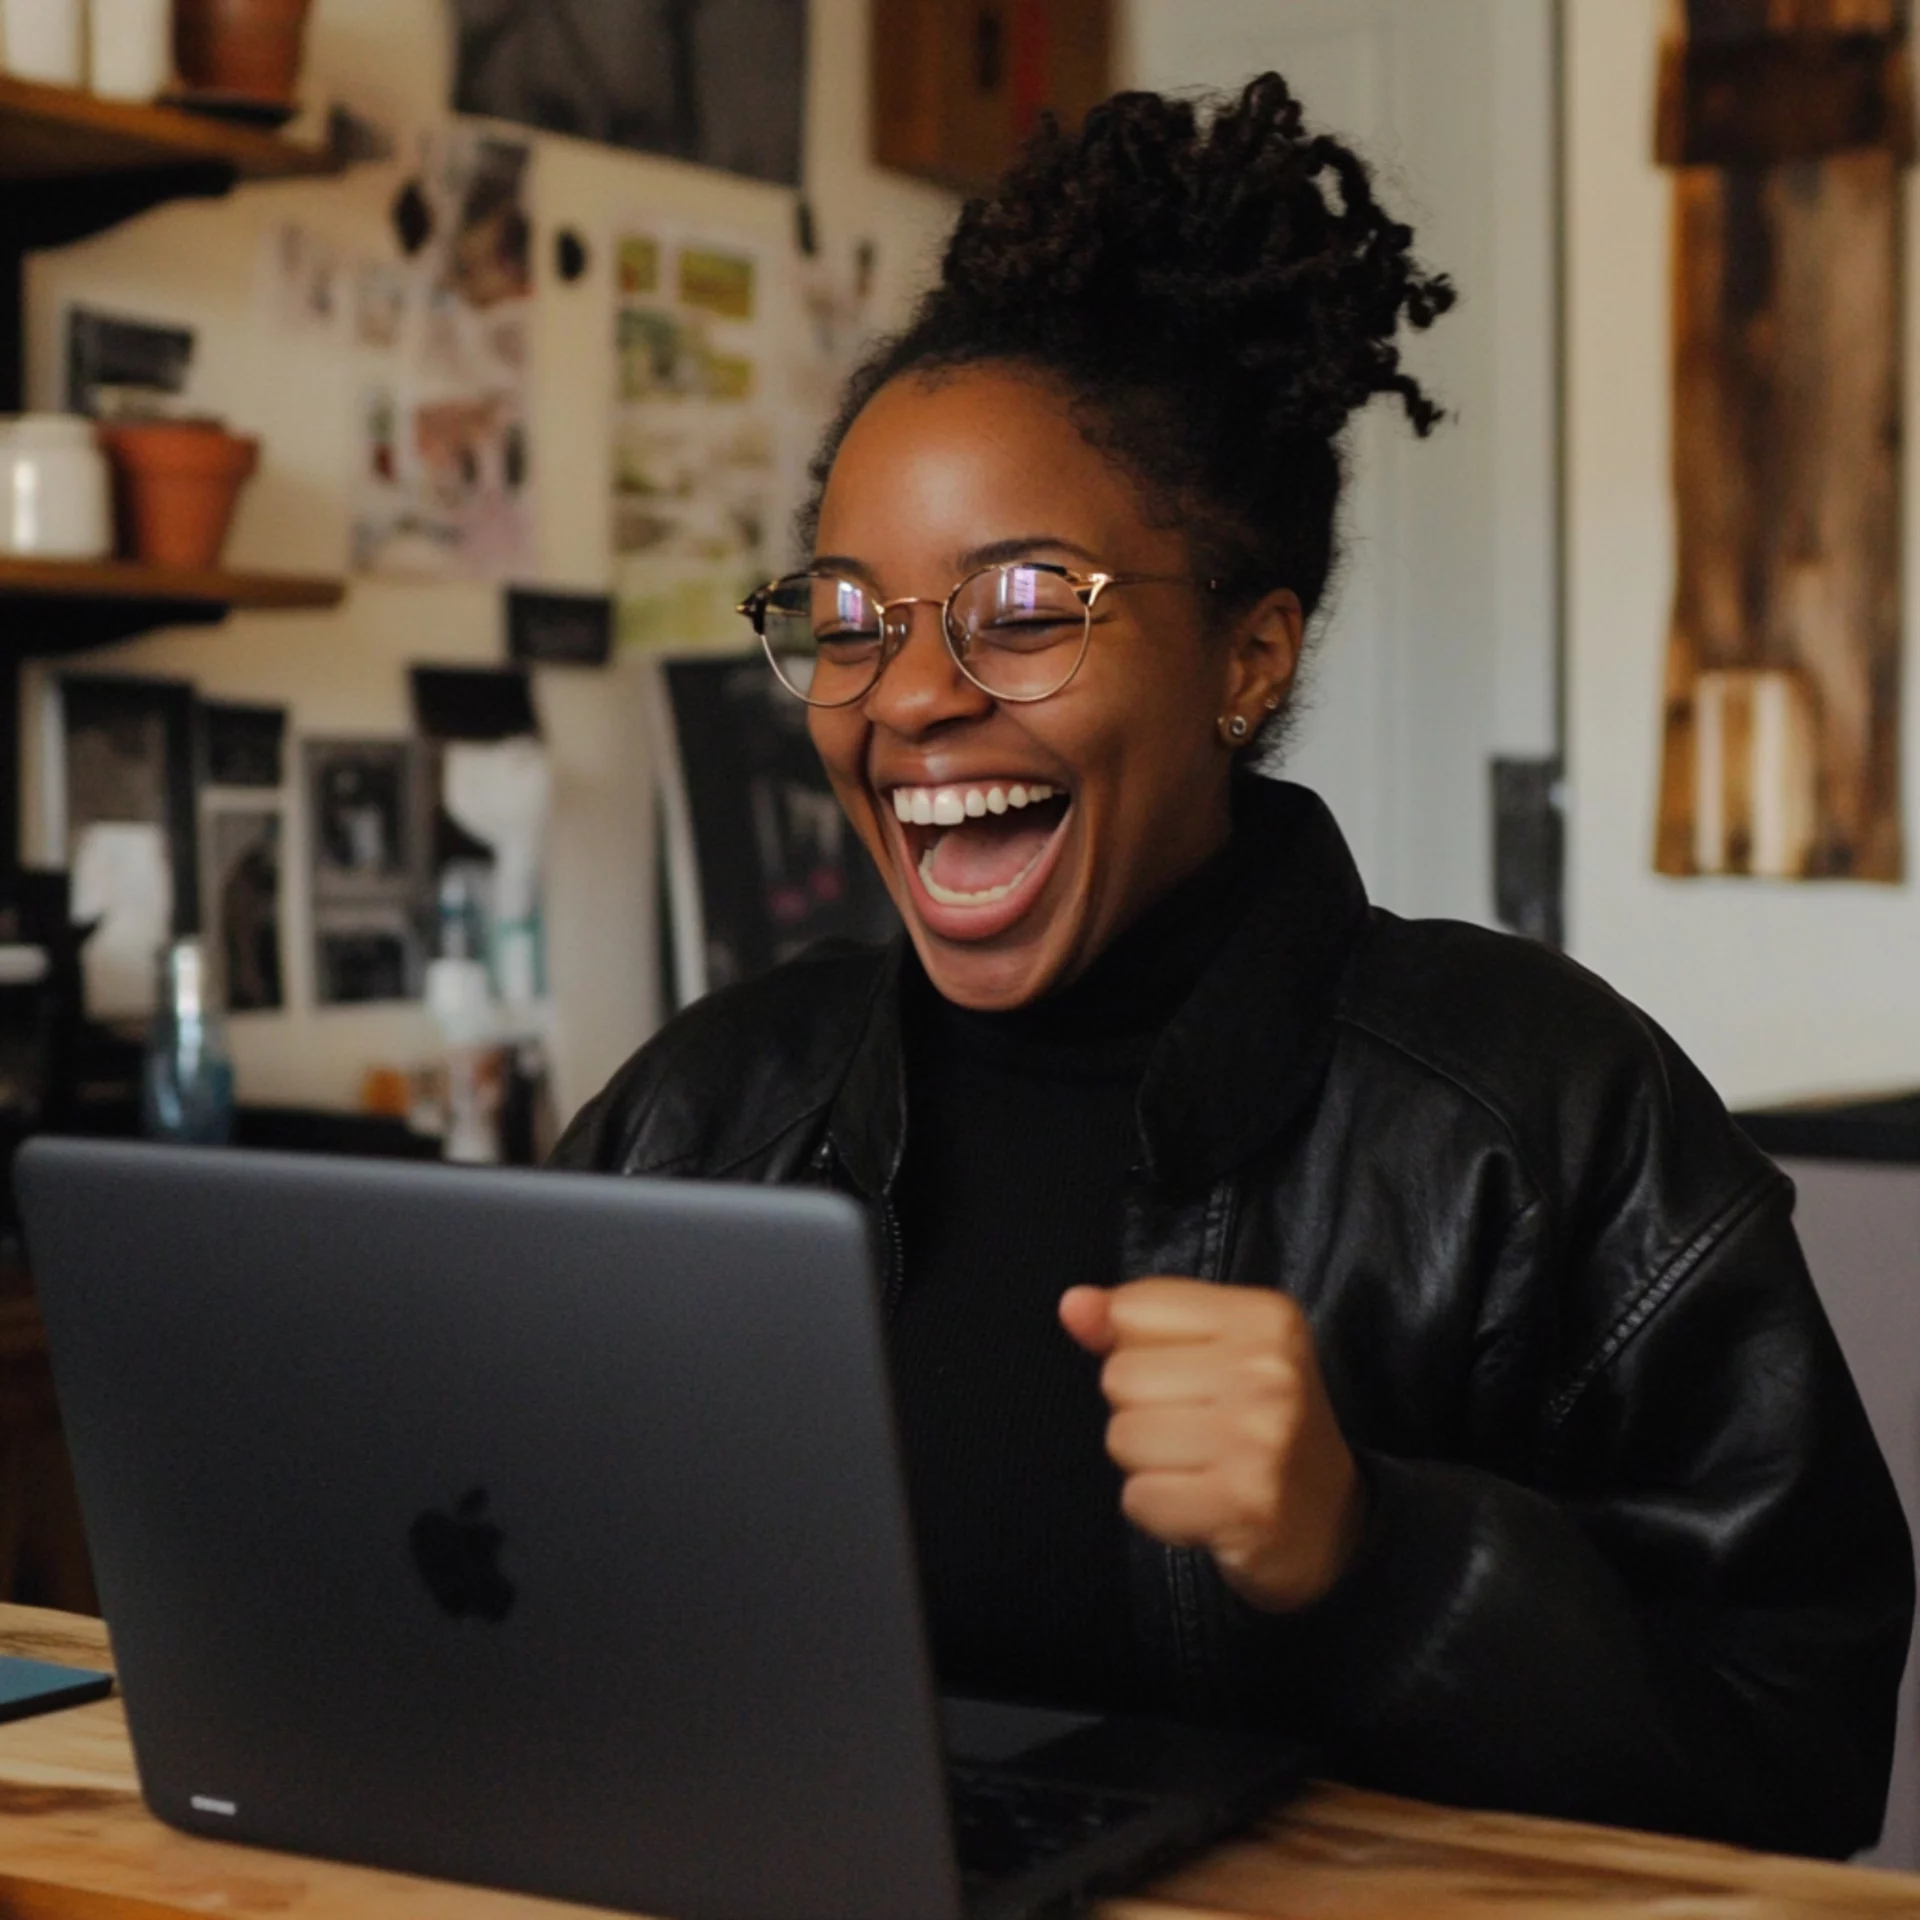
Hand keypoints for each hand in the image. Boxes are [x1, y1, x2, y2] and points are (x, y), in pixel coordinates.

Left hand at [1059, 1279, 1363, 1612]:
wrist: (1332, 1526)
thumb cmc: (1258, 1426)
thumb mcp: (1213, 1353)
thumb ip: (1135, 1323)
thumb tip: (1073, 1304)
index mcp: (1264, 1316)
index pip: (1133, 1308)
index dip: (1139, 1349)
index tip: (1191, 1378)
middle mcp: (1268, 1370)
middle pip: (1120, 1377)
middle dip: (1141, 1411)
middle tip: (1199, 1432)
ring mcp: (1260, 1438)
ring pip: (1122, 1438)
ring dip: (1147, 1464)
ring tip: (1200, 1468)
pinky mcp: (1244, 1504)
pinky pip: (1138, 1498)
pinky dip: (1157, 1510)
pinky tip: (1200, 1506)